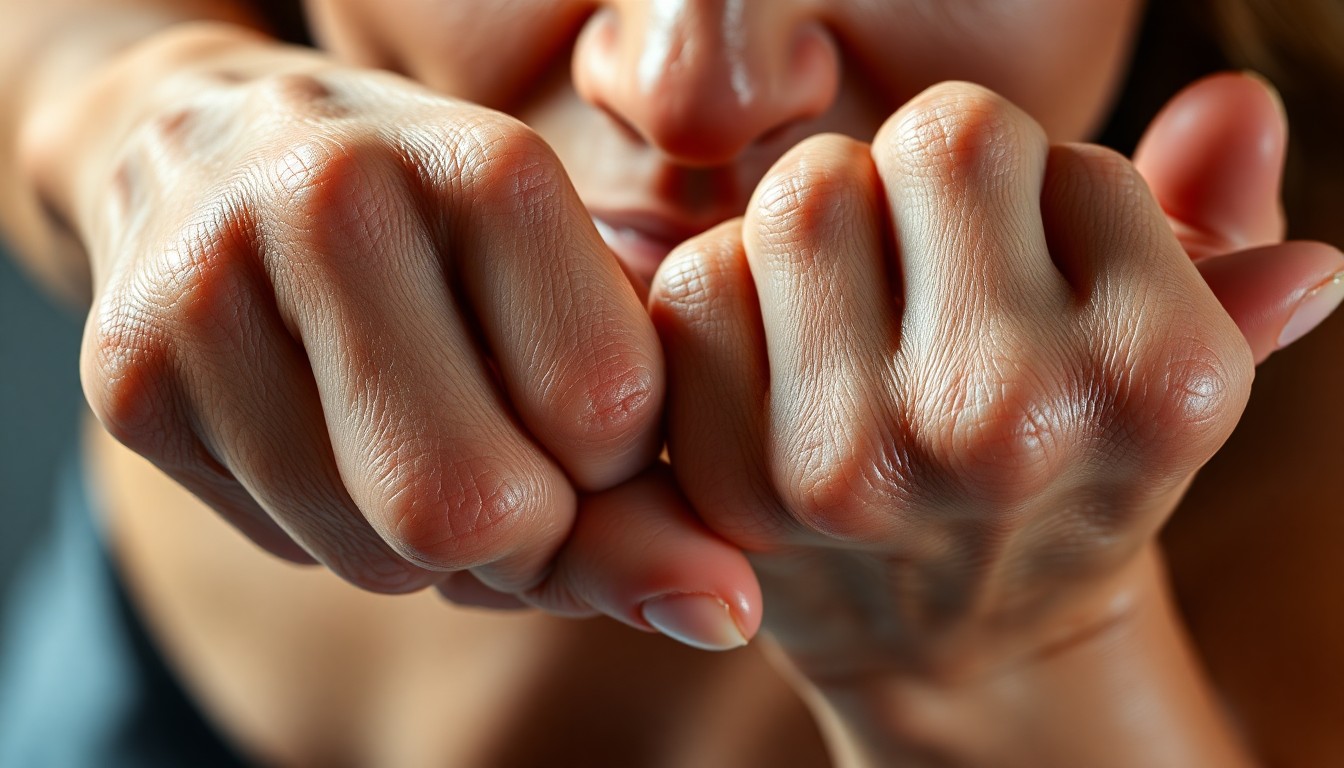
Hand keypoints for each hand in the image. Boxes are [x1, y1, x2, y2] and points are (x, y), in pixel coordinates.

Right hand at [25, 23, 761, 623]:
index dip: (617, 458)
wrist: (225, 151)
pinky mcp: (125, 374)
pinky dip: (349, 534)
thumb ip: (655, 477)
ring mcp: (205, 287)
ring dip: (436, 546)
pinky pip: (290, 549)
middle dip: (525, 534)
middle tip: (520, 472)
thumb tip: (724, 617)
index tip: (590, 418)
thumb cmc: (452, 244)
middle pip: (470, 507)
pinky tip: (336, 439)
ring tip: (422, 438)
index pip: (603, 411)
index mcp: (483, 166)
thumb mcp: (577, 310)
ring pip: (379, 555)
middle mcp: (329, 202)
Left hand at [649, 75, 1343, 680]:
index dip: (1015, 189)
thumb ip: (1217, 227)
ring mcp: (867, 463)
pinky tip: (777, 364)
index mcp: (1161, 377)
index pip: (1049, 138)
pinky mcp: (741, 489)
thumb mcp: (1165, 363)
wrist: (952, 643)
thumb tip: (1237, 105)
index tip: (1028, 278)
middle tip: (929, 277)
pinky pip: (701, 285)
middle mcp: (1018, 422)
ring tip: (858, 318)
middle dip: (918, 185)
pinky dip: (729, 298)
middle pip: (926, 141)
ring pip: (806, 196)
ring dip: (824, 233)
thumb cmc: (1062, 471)